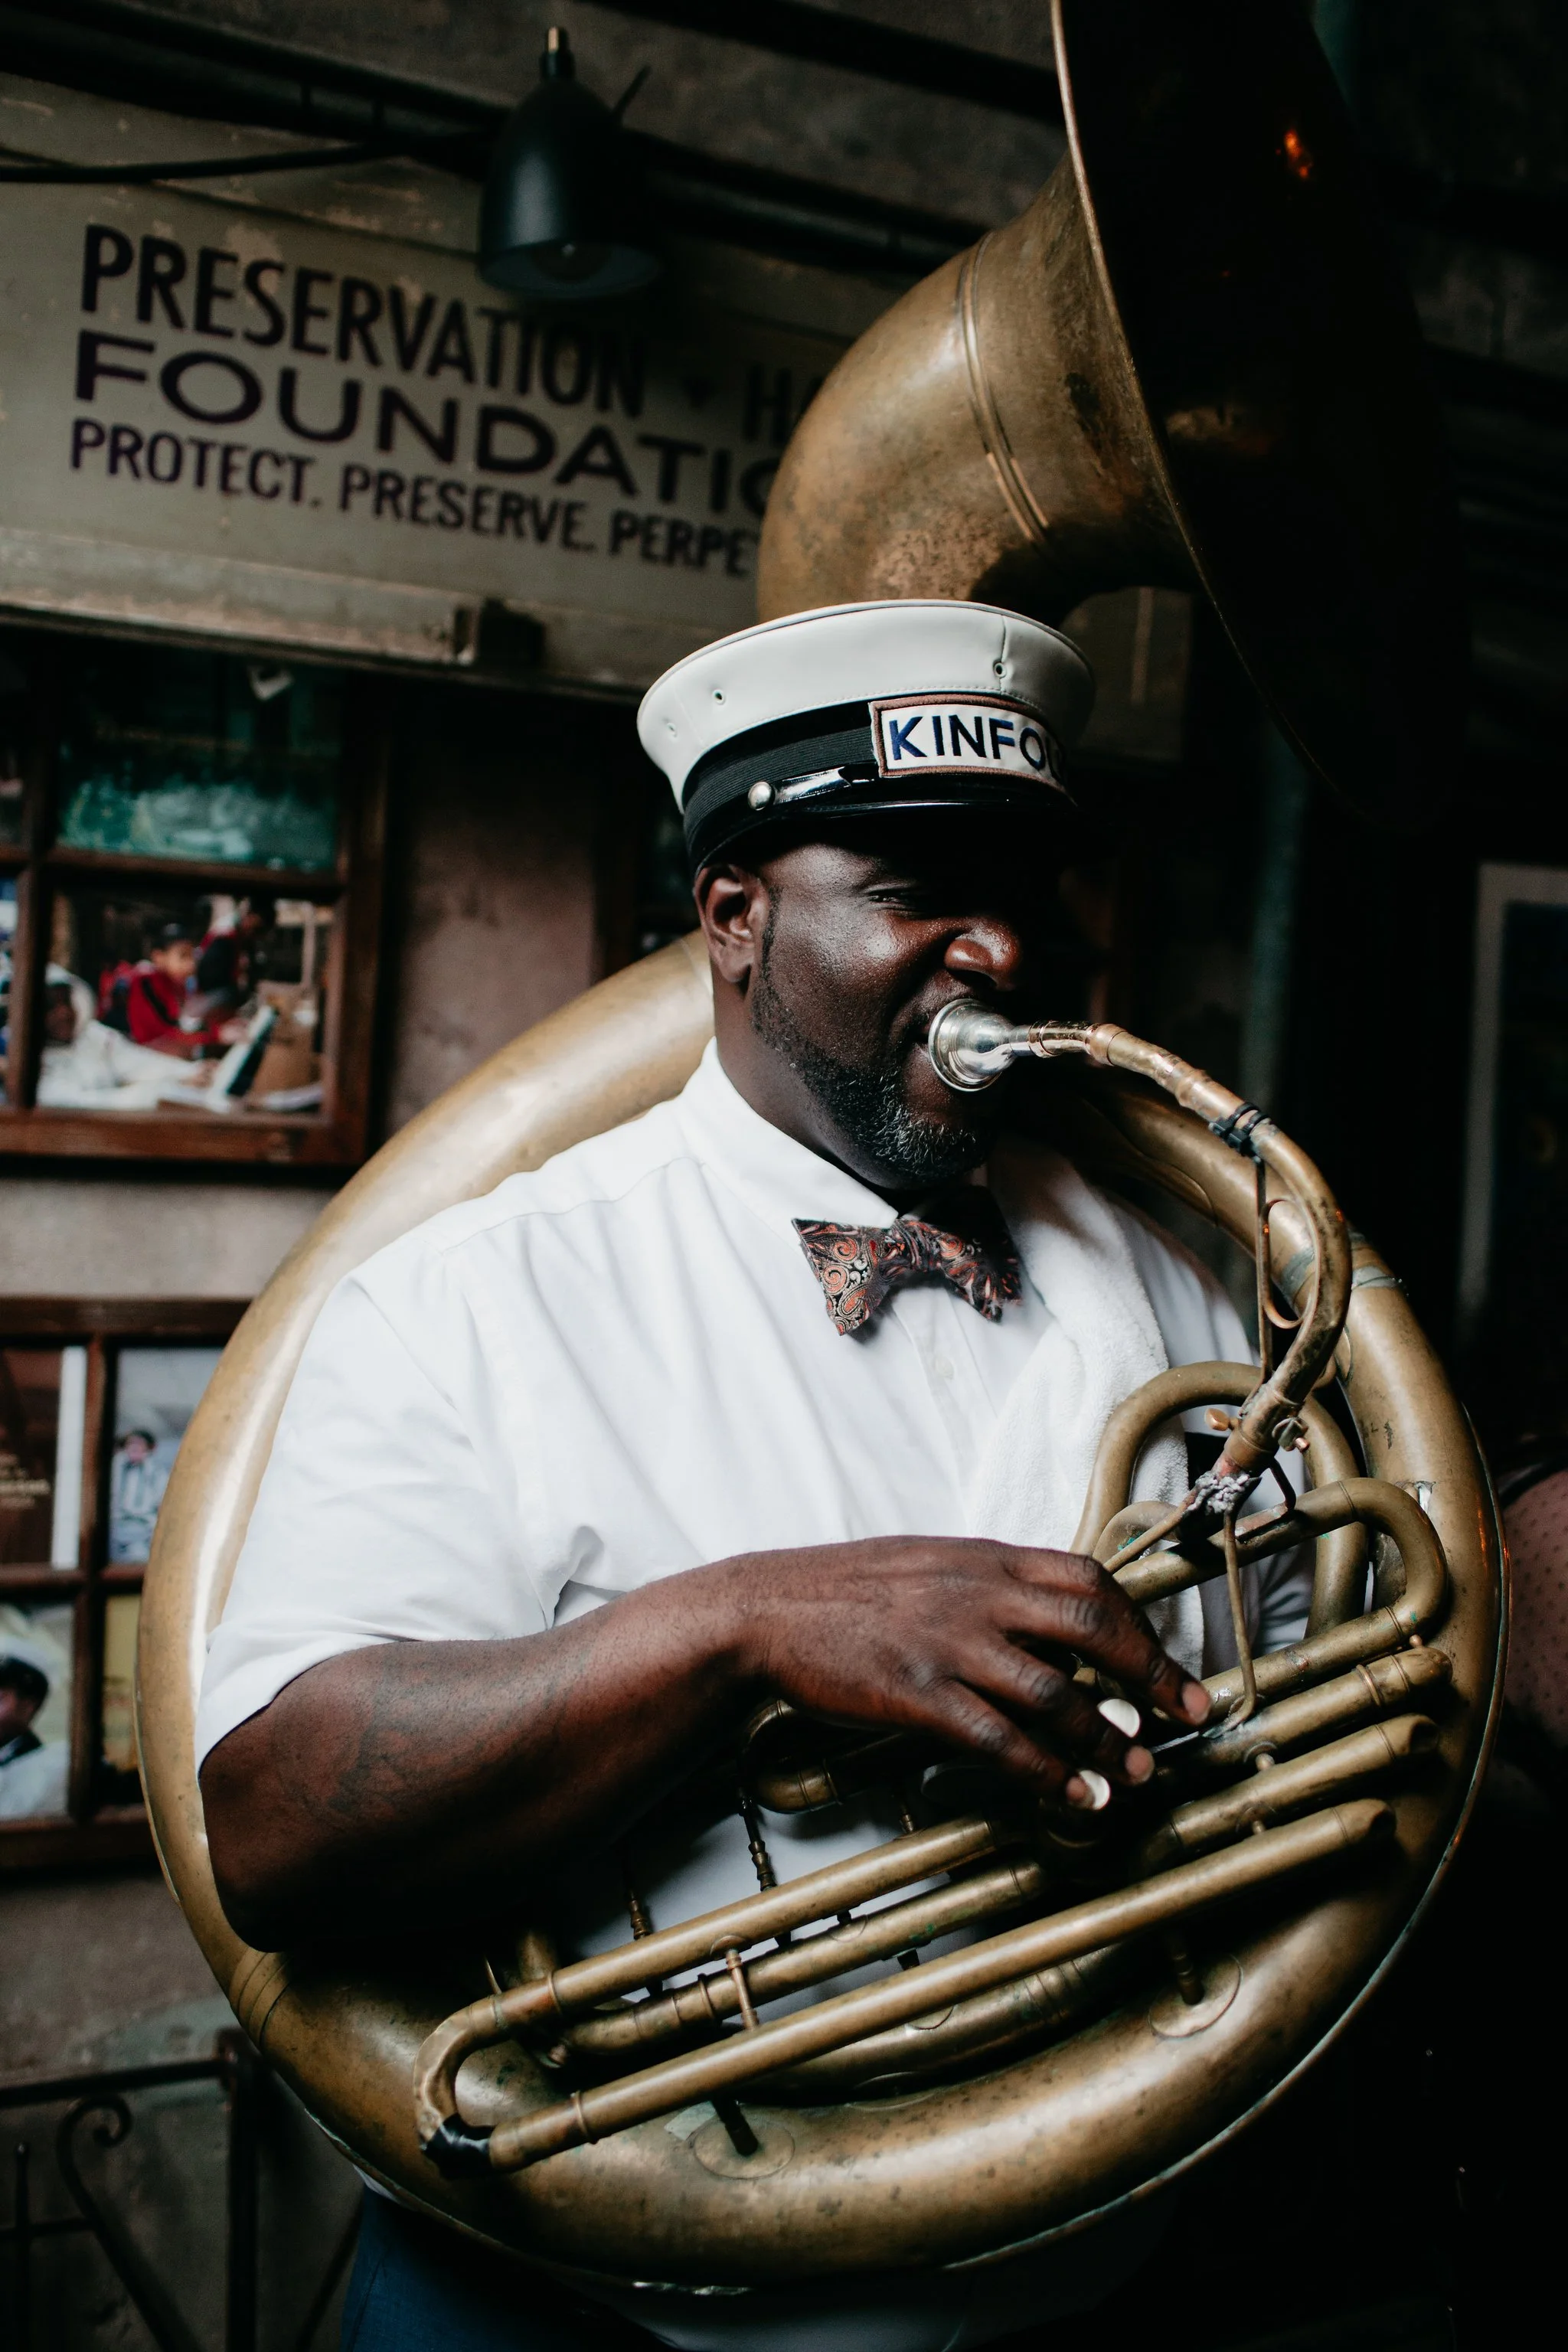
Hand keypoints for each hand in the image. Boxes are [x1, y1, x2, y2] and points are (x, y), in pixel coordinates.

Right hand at [713, 1536, 1210, 1807]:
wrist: (767, 1608)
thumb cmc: (850, 1590)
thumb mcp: (931, 1564)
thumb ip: (994, 1584)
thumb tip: (1058, 1616)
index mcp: (984, 1558)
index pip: (1089, 1581)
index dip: (1141, 1627)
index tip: (1172, 1668)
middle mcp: (976, 1594)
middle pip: (1091, 1627)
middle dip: (1150, 1676)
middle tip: (1188, 1716)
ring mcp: (948, 1644)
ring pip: (1053, 1691)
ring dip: (1107, 1737)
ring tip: (1138, 1771)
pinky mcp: (917, 1693)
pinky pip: (999, 1738)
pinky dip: (1047, 1771)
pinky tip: (1073, 1795)